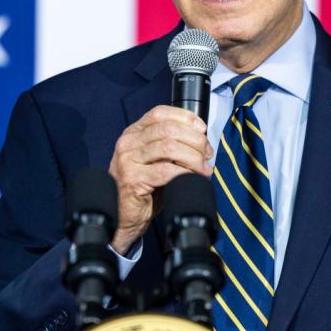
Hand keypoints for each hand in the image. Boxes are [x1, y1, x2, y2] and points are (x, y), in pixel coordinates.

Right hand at [107, 105, 212, 252]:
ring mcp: (127, 160)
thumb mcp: (156, 160)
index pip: (160, 113)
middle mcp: (128, 143)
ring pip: (169, 147)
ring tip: (203, 168)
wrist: (124, 217)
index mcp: (133, 133)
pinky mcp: (132, 180)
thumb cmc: (144, 189)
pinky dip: (184, 173)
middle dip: (194, 140)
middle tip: (207, 154)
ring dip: (193, 157)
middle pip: (168, 129)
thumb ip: (171, 146)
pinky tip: (192, 178)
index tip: (202, 129)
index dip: (185, 117)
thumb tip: (202, 140)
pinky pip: (165, 171)